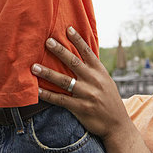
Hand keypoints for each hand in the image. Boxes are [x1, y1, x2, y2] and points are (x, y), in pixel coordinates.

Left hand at [31, 26, 130, 142]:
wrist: (117, 124)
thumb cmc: (109, 99)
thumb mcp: (106, 80)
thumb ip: (93, 69)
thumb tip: (81, 54)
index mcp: (100, 71)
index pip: (87, 52)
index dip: (78, 39)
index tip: (68, 28)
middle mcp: (93, 80)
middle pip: (73, 62)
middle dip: (60, 51)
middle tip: (47, 41)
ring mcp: (86, 94)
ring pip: (64, 81)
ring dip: (48, 73)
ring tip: (34, 67)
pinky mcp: (80, 108)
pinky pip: (61, 100)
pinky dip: (48, 95)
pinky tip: (37, 90)